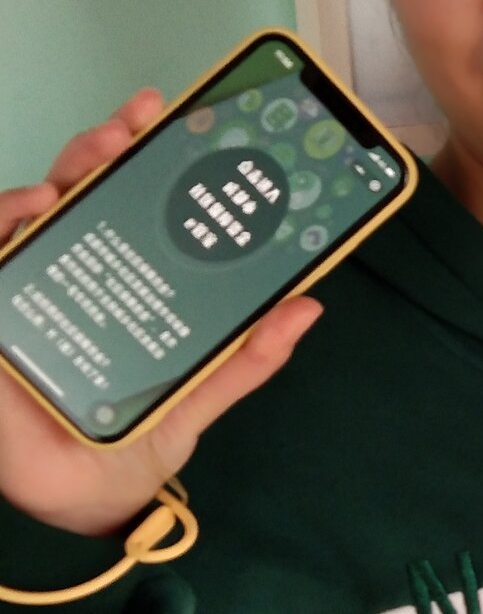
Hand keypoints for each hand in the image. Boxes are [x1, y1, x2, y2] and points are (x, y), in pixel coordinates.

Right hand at [0, 88, 322, 535]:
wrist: (71, 509)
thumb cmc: (128, 446)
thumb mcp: (197, 398)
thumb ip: (247, 358)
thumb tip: (309, 307)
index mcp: (135, 276)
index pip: (148, 199)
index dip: (164, 154)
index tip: (194, 118)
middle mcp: (82, 266)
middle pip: (93, 182)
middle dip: (118, 139)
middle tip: (146, 119)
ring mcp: (33, 280)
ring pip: (44, 199)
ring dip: (73, 164)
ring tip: (105, 151)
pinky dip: (10, 216)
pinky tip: (38, 207)